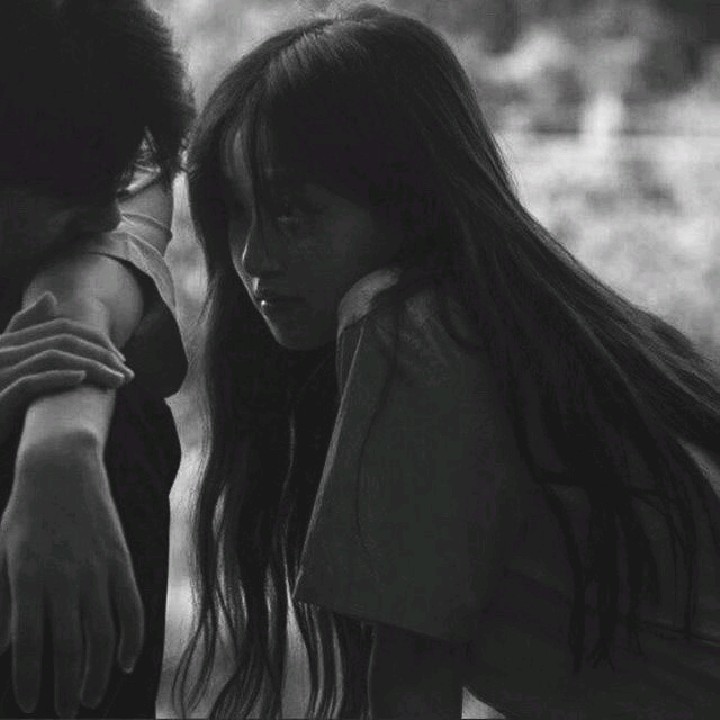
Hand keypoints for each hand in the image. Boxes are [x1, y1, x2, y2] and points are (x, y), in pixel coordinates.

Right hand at [0, 292, 133, 442]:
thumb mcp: (13, 364)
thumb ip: (27, 332)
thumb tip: (50, 297)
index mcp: (10, 343)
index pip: (62, 328)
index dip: (96, 339)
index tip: (120, 358)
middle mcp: (4, 351)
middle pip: (63, 340)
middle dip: (101, 353)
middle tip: (127, 371)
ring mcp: (0, 372)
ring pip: (54, 356)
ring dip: (93, 366)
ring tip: (118, 380)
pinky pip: (31, 381)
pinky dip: (58, 376)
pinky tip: (82, 379)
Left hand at [0, 440, 143, 716]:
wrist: (63, 469)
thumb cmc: (24, 515)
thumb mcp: (3, 555)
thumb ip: (5, 603)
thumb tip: (6, 648)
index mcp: (30, 577)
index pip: (31, 643)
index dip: (31, 678)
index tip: (31, 704)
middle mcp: (66, 577)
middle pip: (70, 645)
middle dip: (66, 686)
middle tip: (64, 710)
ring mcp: (99, 568)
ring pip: (103, 632)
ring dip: (98, 670)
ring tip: (90, 696)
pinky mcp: (121, 560)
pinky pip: (131, 606)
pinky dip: (132, 636)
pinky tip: (126, 661)